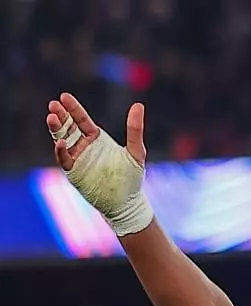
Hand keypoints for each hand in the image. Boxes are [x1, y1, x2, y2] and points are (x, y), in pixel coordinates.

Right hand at [45, 93, 152, 234]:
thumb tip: (138, 105)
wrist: (126, 202)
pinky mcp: (74, 172)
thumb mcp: (136, 152)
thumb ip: (135, 130)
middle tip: (54, 104)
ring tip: (51, 117)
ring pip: (62, 140)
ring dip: (56, 129)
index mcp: (97, 138)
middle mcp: (84, 146)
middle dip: (60, 116)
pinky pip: (64, 159)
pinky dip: (61, 151)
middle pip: (68, 127)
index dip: (73, 108)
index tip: (64, 96)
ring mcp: (78, 158)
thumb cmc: (131, 177)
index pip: (81, 119)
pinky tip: (61, 142)